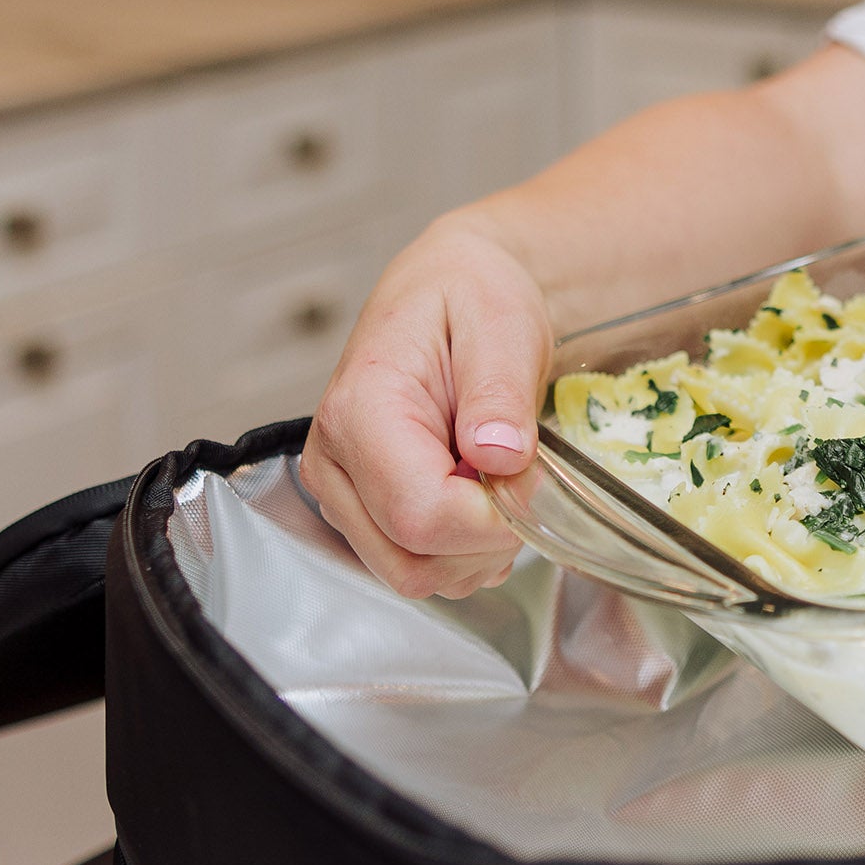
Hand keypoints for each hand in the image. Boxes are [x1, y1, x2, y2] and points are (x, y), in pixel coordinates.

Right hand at [300, 216, 550, 598]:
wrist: (451, 289)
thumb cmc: (472, 297)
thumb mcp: (501, 323)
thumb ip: (499, 392)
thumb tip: (500, 457)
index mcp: (360, 409)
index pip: (419, 515)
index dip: (491, 520)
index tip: (530, 477)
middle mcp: (334, 461)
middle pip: (412, 560)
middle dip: (485, 540)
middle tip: (520, 477)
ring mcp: (342, 492)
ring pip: (413, 576)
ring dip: (476, 549)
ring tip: (499, 480)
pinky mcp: (361, 511)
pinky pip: (415, 567)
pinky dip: (463, 551)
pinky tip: (480, 495)